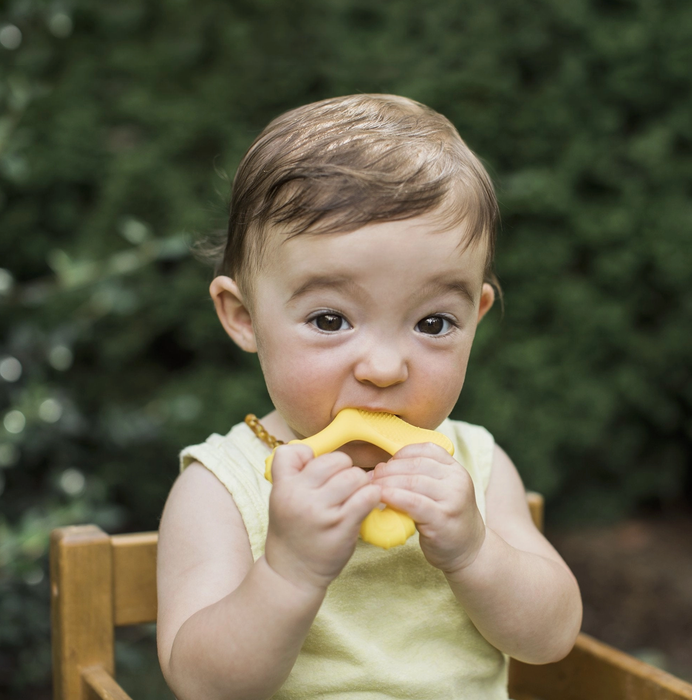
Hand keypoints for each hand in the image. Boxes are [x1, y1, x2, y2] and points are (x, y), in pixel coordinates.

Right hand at [265, 444, 380, 592]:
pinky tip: (367, 503)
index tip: (319, 473)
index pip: (295, 451)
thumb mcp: (282, 499)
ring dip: (361, 483)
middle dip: (345, 469)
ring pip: (355, 475)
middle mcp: (300, 496)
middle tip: (344, 486)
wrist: (291, 574)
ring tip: (355, 496)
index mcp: (283, 487)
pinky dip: (372, 496)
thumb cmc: (292, 532)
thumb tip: (315, 450)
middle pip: (335, 460)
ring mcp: (321, 512)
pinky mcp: (342, 526)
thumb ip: (294, 473)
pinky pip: (368, 496)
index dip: (312, 457)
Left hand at [372, 443, 485, 574]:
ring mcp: (453, 499)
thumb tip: (383, 467)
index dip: (400, 455)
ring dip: (386, 483)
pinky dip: (394, 497)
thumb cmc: (445, 518)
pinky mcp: (443, 518)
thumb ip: (422, 476)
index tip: (384, 464)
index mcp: (455, 468)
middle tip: (371, 477)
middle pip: (415, 465)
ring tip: (371, 488)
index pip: (425, 450)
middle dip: (388, 469)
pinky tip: (381, 498)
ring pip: (412, 482)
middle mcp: (457, 480)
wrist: (469, 551)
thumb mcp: (440, 490)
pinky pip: (413, 502)